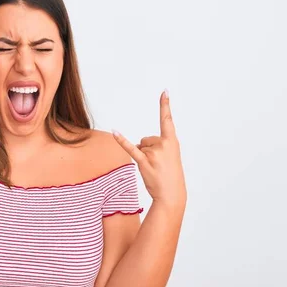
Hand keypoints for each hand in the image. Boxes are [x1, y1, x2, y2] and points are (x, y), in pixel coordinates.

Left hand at [112, 90, 185, 206]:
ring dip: (143, 156)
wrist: (171, 194)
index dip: (165, 105)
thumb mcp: (170, 157)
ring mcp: (154, 153)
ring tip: (153, 168)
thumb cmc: (170, 176)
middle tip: (158, 164)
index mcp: (172, 142)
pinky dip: (121, 140)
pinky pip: (130, 148)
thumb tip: (138, 144)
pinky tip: (114, 131)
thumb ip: (157, 146)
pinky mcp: (143, 161)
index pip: (167, 120)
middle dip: (149, 150)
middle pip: (146, 139)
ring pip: (140, 146)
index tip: (164, 91)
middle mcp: (164, 144)